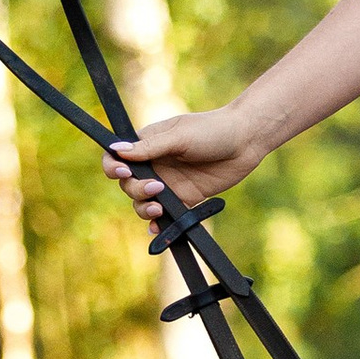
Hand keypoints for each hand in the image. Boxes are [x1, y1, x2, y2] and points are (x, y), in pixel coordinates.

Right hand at [103, 103, 264, 232]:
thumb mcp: (179, 136)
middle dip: (135, 190)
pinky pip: (166, 216)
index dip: (113, 167)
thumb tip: (117, 151)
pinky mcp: (184, 198)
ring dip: (144, 208)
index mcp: (147, 143)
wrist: (246, 142)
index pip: (117, 157)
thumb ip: (149, 147)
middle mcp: (154, 164)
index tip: (124, 172)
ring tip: (159, 208)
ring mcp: (168, 183)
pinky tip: (159, 228)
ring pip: (143, 202)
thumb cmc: (213, 130)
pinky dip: (159, 224)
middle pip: (128, 184)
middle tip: (156, 187)